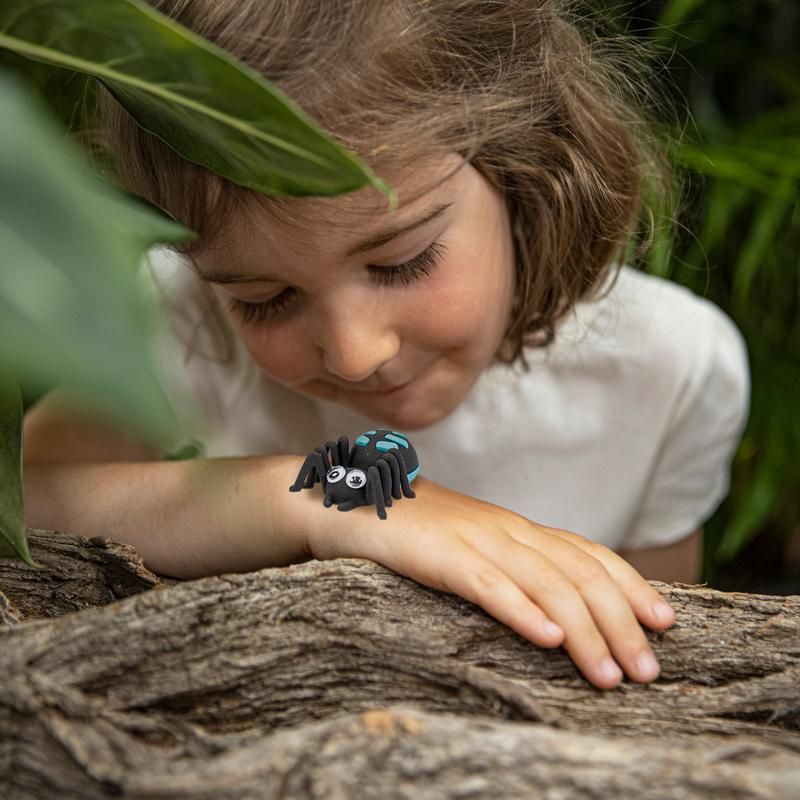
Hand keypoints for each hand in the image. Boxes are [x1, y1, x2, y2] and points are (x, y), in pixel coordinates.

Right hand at [303, 476, 675, 689]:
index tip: (665, 621)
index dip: (631, 585)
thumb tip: (553, 608)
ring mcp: (475, 539)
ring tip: (610, 674)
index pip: (589, 552)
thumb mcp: (472, 545)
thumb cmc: (414, 532)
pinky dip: (522, 611)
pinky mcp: (441, 555)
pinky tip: (547, 639)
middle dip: (621, 621)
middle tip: (648, 670)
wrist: (352, 501)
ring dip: (584, 630)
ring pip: (545, 583)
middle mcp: (506, 529)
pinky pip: (489, 584)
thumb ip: (510, 565)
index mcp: (517, 528)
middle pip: (579, 573)